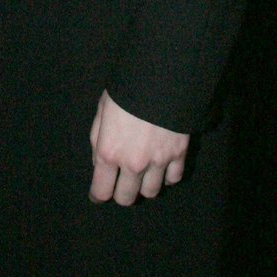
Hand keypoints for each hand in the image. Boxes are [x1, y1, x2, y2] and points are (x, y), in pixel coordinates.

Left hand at [89, 89, 188, 205]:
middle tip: (121, 183)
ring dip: (145, 185)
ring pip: (151, 192)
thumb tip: (100, 164)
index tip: (98, 195)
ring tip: (143, 173)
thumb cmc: (125, 91)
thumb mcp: (102, 111)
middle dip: (121, 193)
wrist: (160, 78)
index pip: (101, 191)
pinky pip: (173, 179)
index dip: (98, 195)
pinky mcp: (179, 155)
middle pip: (126, 198)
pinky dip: (167, 176)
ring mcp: (158, 161)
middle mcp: (133, 163)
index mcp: (109, 152)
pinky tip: (162, 166)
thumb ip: (98, 140)